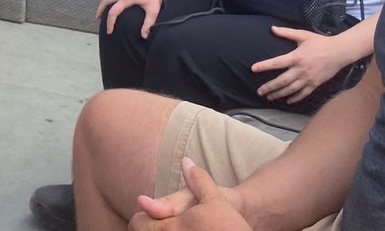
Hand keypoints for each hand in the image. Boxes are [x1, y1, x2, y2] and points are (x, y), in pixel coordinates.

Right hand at [96, 0, 171, 37]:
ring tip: (103, 13)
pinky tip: (113, 4)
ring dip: (104, 4)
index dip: (109, 23)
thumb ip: (148, 24)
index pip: (112, 13)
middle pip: (105, 1)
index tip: (110, 31)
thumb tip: (144, 36)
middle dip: (100, 10)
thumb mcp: (153, 10)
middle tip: (98, 20)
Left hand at [129, 157, 251, 229]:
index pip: (137, 223)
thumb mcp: (215, 199)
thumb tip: (185, 161)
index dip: (143, 216)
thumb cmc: (229, 224)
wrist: (246, 228)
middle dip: (147, 226)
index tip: (150, 213)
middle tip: (156, 221)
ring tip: (169, 228)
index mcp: (172, 226)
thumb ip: (196, 180)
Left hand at [252, 27, 349, 104]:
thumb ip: (287, 33)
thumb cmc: (320, 42)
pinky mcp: (315, 84)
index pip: (276, 63)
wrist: (339, 52)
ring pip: (291, 89)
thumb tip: (272, 28)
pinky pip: (303, 93)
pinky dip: (295, 98)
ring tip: (269, 97)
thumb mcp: (303, 35)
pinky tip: (288, 101)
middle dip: (269, 87)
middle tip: (259, 92)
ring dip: (279, 94)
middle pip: (282, 81)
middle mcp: (300, 70)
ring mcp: (308, 79)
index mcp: (296, 57)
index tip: (253, 69)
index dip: (264, 66)